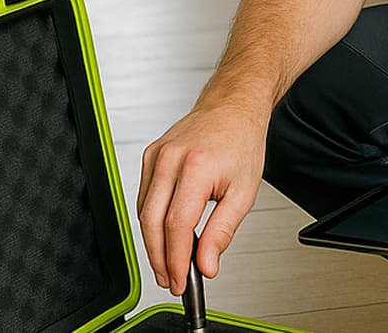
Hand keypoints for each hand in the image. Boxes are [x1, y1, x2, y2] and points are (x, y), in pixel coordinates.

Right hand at [136, 99, 267, 295]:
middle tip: (171, 280)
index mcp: (196, 167)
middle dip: (159, 259)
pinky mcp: (149, 156)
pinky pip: (143, 197)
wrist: (232, 108)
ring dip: (153, 244)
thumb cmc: (241, 142)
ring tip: (168, 265)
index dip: (176, 260)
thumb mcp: (244, 192)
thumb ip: (223, 232)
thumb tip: (207, 264)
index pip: (177, 225)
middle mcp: (170, 159)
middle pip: (152, 222)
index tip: (181, 280)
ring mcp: (156, 156)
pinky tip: (163, 236)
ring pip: (143, 213)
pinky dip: (151, 221)